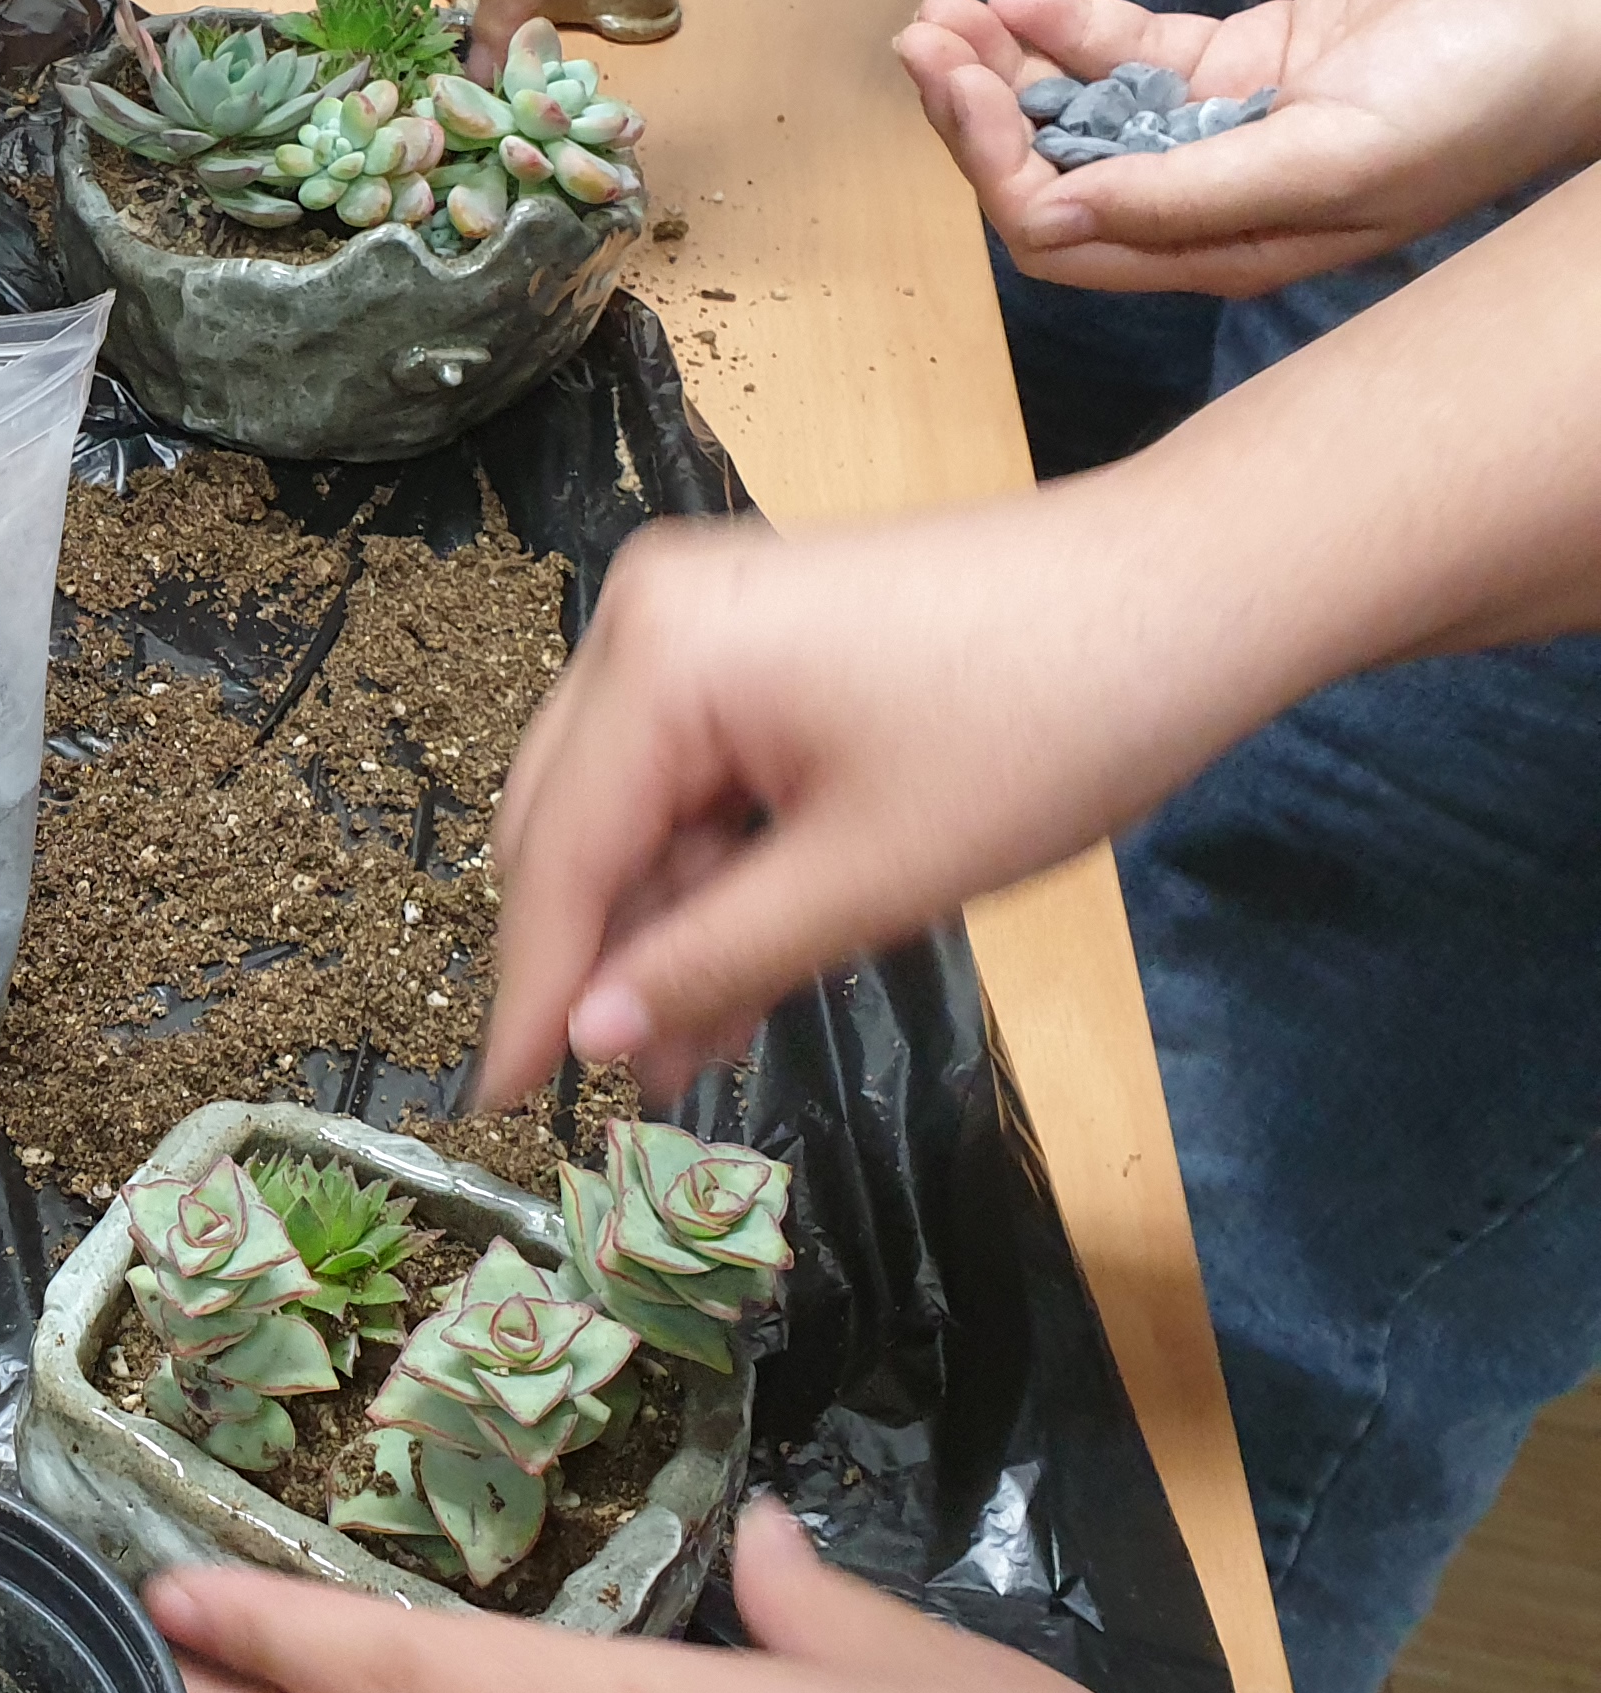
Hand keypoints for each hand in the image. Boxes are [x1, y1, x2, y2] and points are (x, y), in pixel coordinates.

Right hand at [474, 502, 1257, 1105]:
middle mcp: (645, 617)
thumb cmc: (1047, 728)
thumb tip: (585, 1041)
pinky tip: (743, 956)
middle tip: (630, 1084)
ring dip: (660, 921)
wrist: (1195, 589)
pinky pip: (688, 771)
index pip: (555, 854)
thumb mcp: (871, 879)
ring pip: (628, 805)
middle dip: (597, 954)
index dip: (529, 990)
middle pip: (567, 820)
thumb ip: (710, 962)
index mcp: (657, 657)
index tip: (497, 1103)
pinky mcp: (753, 634)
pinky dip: (710, 865)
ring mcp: (697, 616)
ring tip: (702, 1044)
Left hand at [902, 0, 1600, 296]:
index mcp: (1229, 248)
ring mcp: (1226, 129)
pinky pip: (1133, 54)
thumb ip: (1189, 195)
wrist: (1592, 9)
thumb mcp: (1337, 152)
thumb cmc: (1491, 92)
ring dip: (1007, 64)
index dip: (992, 163)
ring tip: (945, 10)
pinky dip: (1071, 28)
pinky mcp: (1249, 61)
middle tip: (922, 35)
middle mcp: (1212, 201)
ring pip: (1080, 108)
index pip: (1062, 233)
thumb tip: (1050, 223)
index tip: (954, 81)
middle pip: (1052, 170)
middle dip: (975, 110)